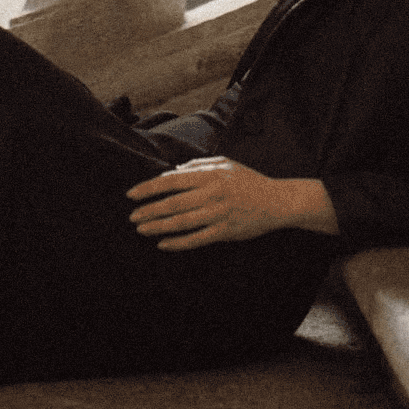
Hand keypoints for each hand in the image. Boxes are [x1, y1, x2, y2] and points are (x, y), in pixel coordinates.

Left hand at [126, 157, 324, 250]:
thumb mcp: (225, 163)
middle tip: (132, 217)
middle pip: (173, 203)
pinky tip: (163, 244)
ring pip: (182, 222)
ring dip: (159, 226)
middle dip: (149, 210)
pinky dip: (178, 243)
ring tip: (142, 229)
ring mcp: (219, 214)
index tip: (132, 194)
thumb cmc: (248, 180)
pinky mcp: (225, 232)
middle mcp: (212, 193)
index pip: (171, 180)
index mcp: (210, 174)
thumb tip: (173, 172)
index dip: (149, 188)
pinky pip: (197, 239)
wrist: (277, 201)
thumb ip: (198, 166)